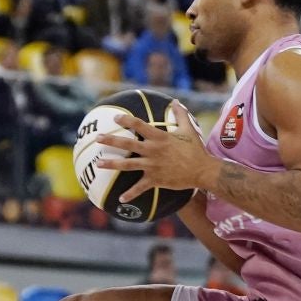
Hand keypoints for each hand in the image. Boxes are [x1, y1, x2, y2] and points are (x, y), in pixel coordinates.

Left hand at [99, 104, 214, 203]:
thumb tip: (176, 101)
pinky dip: (130, 194)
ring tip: (98, 163)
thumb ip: (181, 114)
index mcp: (159, 138)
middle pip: (127, 145)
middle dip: (111, 141)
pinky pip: (140, 188)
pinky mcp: (155, 179)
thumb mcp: (188, 129)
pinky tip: (120, 199)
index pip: (138, 125)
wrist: (202, 170)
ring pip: (127, 165)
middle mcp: (152, 150)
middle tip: (98, 138)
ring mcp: (152, 166)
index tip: (115, 119)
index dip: (126, 121)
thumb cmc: (195, 149)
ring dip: (111, 164)